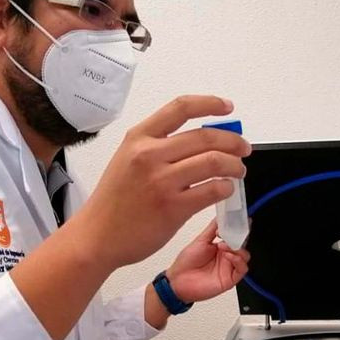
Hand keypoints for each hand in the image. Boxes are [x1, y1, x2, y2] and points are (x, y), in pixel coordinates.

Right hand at [75, 96, 250, 268]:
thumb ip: (157, 147)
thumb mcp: (127, 160)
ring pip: (214, 162)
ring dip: (234, 165)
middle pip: (205, 136)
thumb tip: (201, 141)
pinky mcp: (172, 208)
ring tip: (238, 171)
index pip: (181, 108)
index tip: (227, 107)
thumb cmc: (114, 201)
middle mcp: (150, 155)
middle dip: (233, 141)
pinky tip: (225, 190)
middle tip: (243, 149)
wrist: (97, 236)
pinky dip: (226, 188)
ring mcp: (161, 181)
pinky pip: (212, 190)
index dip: (210, 104)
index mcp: (138, 138)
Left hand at [166, 220, 249, 302]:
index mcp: (220, 246)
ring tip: (223, 246)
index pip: (235, 236)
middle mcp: (226, 256)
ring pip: (245, 256)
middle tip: (233, 232)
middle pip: (242, 245)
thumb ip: (212, 228)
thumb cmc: (186, 263)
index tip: (241, 220)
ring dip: (237, 249)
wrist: (178, 281)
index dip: (239, 229)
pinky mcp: (230, 279)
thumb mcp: (200, 240)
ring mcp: (229, 267)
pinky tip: (228, 256)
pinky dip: (238, 260)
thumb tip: (221, 216)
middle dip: (239, 237)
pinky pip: (242, 269)